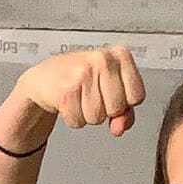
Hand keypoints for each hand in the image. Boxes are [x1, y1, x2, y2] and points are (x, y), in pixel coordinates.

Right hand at [14, 46, 145, 137]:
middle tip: (92, 95)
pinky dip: (73, 118)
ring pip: (97, 118)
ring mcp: (84, 73)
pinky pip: (78, 121)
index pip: (137, 96)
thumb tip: (119, 128)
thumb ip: (125, 111)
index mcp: (120, 55)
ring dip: (87, 115)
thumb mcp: (110, 89)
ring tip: (79, 97)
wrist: (45, 76)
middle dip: (105, 110)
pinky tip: (68, 102)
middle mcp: (103, 59)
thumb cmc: (82, 79)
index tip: (111, 93)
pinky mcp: (66, 90)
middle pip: (117, 108)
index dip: (125, 103)